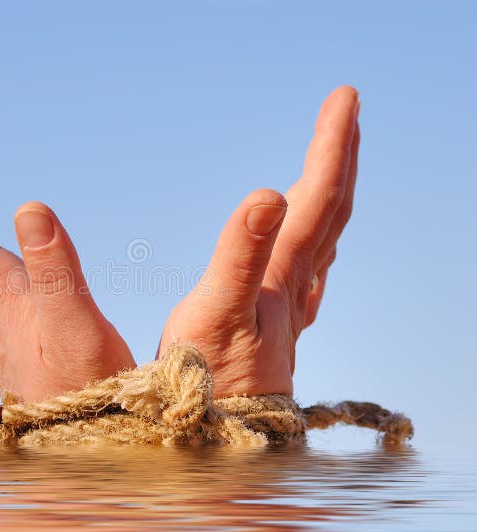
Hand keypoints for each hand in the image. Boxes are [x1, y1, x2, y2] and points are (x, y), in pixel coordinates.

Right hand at [158, 86, 360, 397]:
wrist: (218, 446)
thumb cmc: (209, 384)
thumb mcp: (217, 312)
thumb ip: (242, 253)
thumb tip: (269, 192)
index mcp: (281, 277)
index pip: (318, 200)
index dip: (332, 147)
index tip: (345, 97)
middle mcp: (293, 290)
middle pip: (329, 213)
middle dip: (339, 156)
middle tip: (345, 110)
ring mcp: (287, 312)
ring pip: (321, 241)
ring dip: (329, 193)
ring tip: (331, 161)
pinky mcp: (272, 330)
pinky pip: (306, 272)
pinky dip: (313, 241)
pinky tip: (312, 249)